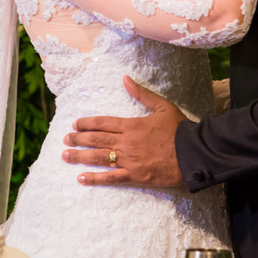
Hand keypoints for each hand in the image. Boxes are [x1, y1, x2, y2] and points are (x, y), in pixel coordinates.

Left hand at [62, 76, 185, 186]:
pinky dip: (95, 178)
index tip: (75, 123)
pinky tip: (81, 178)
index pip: (103, 122)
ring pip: (99, 157)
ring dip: (80, 156)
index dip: (87, 123)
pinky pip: (111, 178)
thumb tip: (125, 79)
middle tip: (65, 139)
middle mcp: (126, 142)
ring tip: (65, 155)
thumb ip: (142, 94)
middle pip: (97, 139)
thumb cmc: (179, 129)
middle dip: (79, 138)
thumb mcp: (162, 106)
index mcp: (132, 124)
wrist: (192, 153)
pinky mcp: (134, 176)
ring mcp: (129, 160)